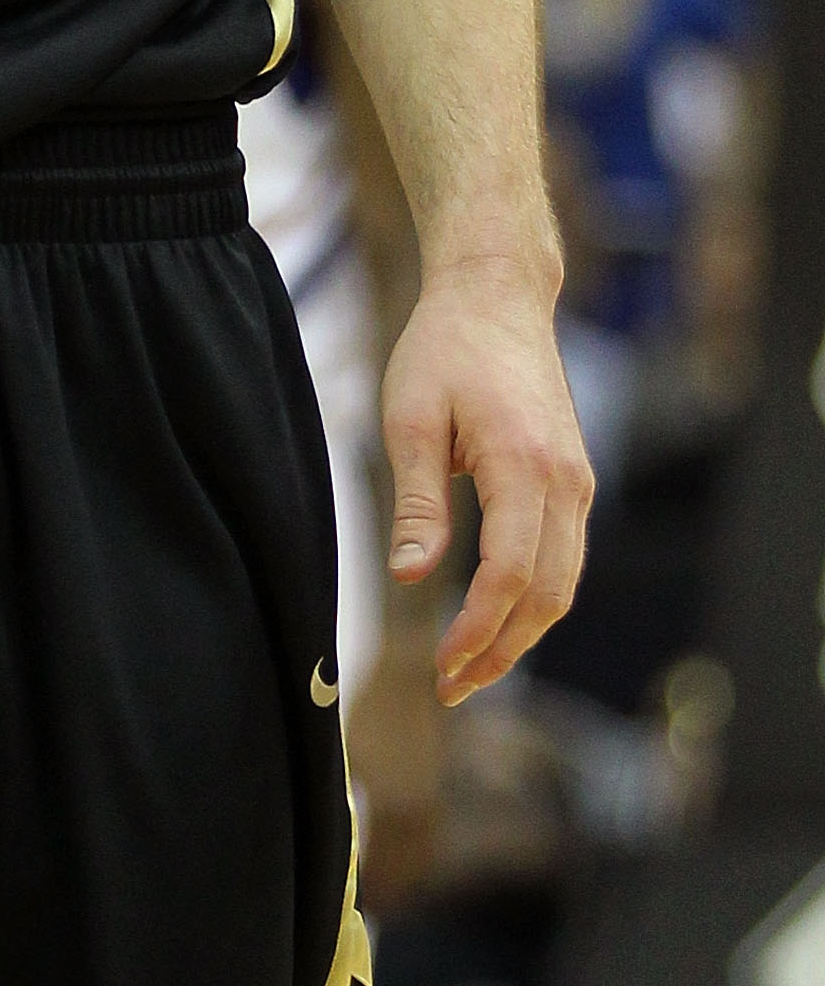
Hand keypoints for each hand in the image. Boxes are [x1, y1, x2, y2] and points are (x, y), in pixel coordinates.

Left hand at [382, 263, 592, 702]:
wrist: (496, 297)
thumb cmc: (443, 350)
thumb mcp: (410, 421)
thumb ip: (416, 504)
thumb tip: (407, 577)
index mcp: (523, 464)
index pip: (509, 573)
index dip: (478, 629)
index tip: (442, 668)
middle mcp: (565, 481)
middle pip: (548, 594)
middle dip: (501, 650)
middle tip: (450, 689)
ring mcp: (577, 482)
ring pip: (563, 583)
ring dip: (521, 634)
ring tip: (469, 671)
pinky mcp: (573, 481)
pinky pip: (563, 558)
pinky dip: (535, 601)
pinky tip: (495, 624)